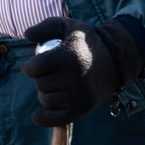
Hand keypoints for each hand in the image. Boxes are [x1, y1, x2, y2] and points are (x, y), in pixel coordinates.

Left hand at [22, 17, 144, 126]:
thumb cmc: (87, 42)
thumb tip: (27, 35)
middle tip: (51, 74)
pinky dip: (43, 118)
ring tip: (56, 85)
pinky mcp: (83, 108)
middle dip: (40, 78)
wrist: (117, 60)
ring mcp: (78, 95)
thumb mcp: (68, 25)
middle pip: (39, 84)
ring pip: (45, 100)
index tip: (33, 65)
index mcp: (66, 58)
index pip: (32, 69)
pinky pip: (55, 119)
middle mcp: (72, 78)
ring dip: (46, 93)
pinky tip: (37, 115)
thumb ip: (44, 27)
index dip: (29, 67)